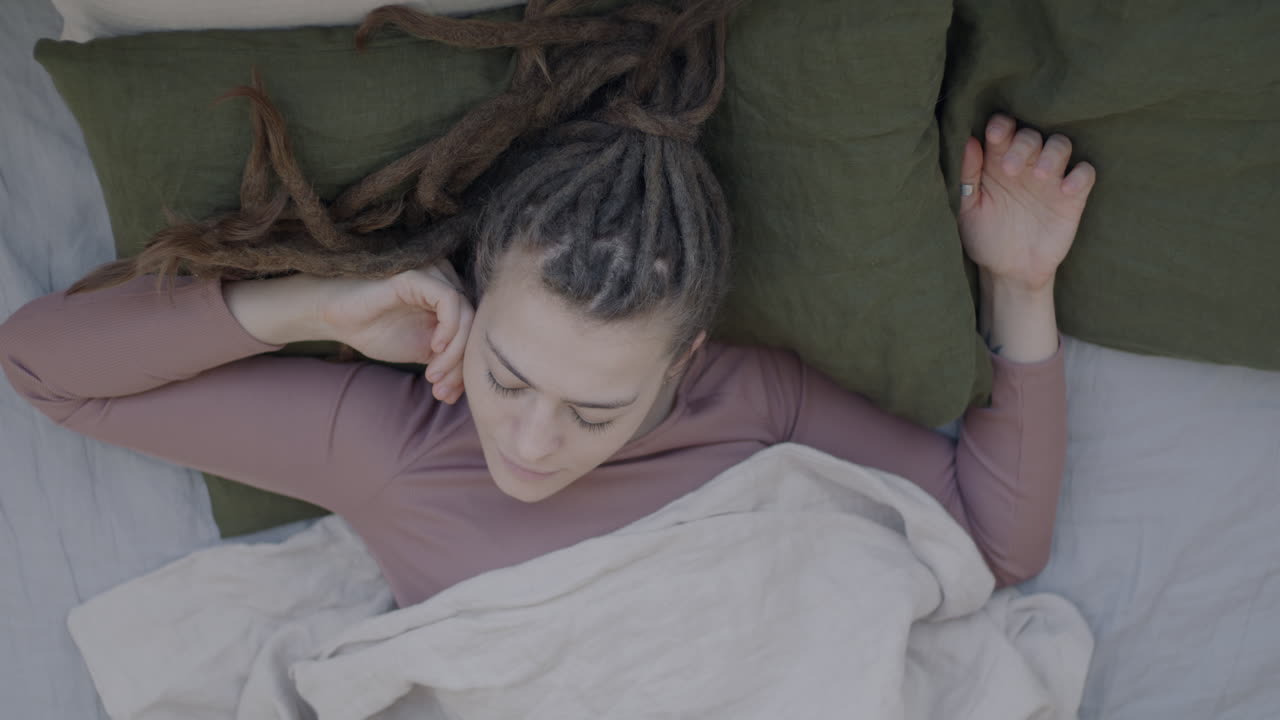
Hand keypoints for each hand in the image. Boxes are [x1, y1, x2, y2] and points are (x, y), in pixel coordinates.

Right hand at [318, 260, 472, 403]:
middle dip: (461, 364)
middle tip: (441, 391)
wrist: (336, 318)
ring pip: (467, 314)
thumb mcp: (422, 352)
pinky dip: (449, 328)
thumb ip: (450, 360)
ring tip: (433, 376)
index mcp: (452, 302)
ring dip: (454, 353)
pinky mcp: (418, 275)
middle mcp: (449, 284)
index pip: (477, 332)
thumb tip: (475, 386)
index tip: (450, 395)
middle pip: (476, 325)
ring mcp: (435, 276)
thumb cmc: (377, 330)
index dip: (467, 366)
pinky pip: (449, 300)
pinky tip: (433, 347)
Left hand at [957, 114, 1096, 291]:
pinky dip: (1080, 175)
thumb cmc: (985, 236)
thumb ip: (968, 176)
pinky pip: (1085, 173)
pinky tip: (1066, 189)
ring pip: (1061, 145)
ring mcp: (1051, 179)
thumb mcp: (968, 210)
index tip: (994, 135)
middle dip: (1022, 145)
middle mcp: (1026, 164)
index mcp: (997, 162)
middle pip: (1032, 135)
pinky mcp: (1072, 197)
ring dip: (1052, 153)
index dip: (1002, 126)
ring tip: (1041, 176)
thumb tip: (969, 141)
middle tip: (1010, 170)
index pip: (1004, 130)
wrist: (1009, 271)